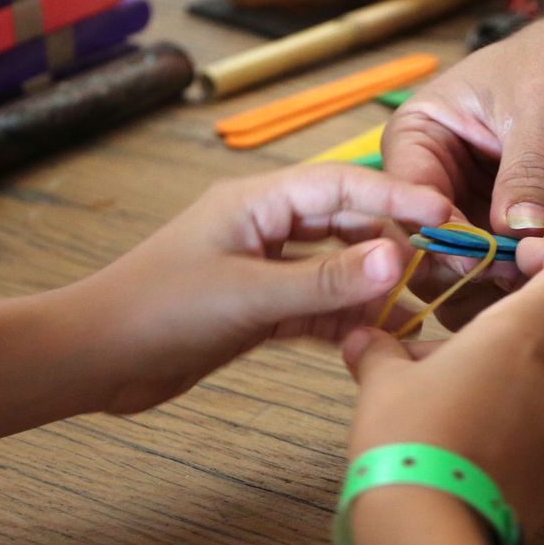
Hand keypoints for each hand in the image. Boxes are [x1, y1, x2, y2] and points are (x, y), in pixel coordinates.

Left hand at [65, 165, 450, 413]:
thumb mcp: (249, 296)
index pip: (343, 184)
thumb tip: (399, 257)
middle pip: (346, 222)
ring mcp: (263, 268)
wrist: (96, 360)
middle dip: (396, 238)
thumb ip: (326, 280)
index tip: (447, 212)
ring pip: (336, 267)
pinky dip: (348, 318)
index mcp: (256, 201)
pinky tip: (383, 332)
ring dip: (376, 284)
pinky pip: (318, 306)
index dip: (398, 194)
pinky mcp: (258, 309)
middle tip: (448, 260)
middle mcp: (264, 227)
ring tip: (427, 299)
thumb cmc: (156, 313)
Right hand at [341, 238, 543, 535]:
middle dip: (479, 358)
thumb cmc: (406, 439)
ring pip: (522, 404)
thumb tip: (367, 338)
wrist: (428, 535)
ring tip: (430, 434)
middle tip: (422, 379)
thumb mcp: (380, 383)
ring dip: (484, 406)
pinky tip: (450, 471)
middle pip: (525, 350)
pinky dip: (493, 452)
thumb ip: (381, 351)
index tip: (525, 256)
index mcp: (518, 339)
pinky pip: (523, 453)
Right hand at [380, 13, 543, 326]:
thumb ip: (529, 171)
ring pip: (459, 281)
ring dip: (495, 293)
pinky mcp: (505, 242)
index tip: (489, 257)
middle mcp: (432, 184)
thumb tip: (517, 236)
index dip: (441, 237)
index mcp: (417, 137)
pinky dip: (521, 294)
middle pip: (423, 254)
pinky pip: (500, 283)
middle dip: (468, 274)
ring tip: (543, 285)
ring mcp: (469, 217)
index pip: (407, 202)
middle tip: (523, 279)